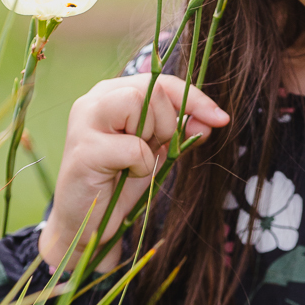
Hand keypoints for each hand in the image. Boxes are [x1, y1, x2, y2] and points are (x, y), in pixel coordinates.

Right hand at [38, 73, 228, 272]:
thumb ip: (181, 131)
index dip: (194, 98)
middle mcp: (95, 100)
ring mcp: (85, 121)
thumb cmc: (121, 183)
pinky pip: (134, 147)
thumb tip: (213, 120)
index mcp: (112, 94)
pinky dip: (140, 166)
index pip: (161, 81)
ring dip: (151, 137)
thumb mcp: (159, 152)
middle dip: (168, 123)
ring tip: (136, 160)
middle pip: (152, 89)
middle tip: (153, 149)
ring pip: (138, 103)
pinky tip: (123, 175)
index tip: (220, 119)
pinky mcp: (84, 149)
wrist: (89, 223)